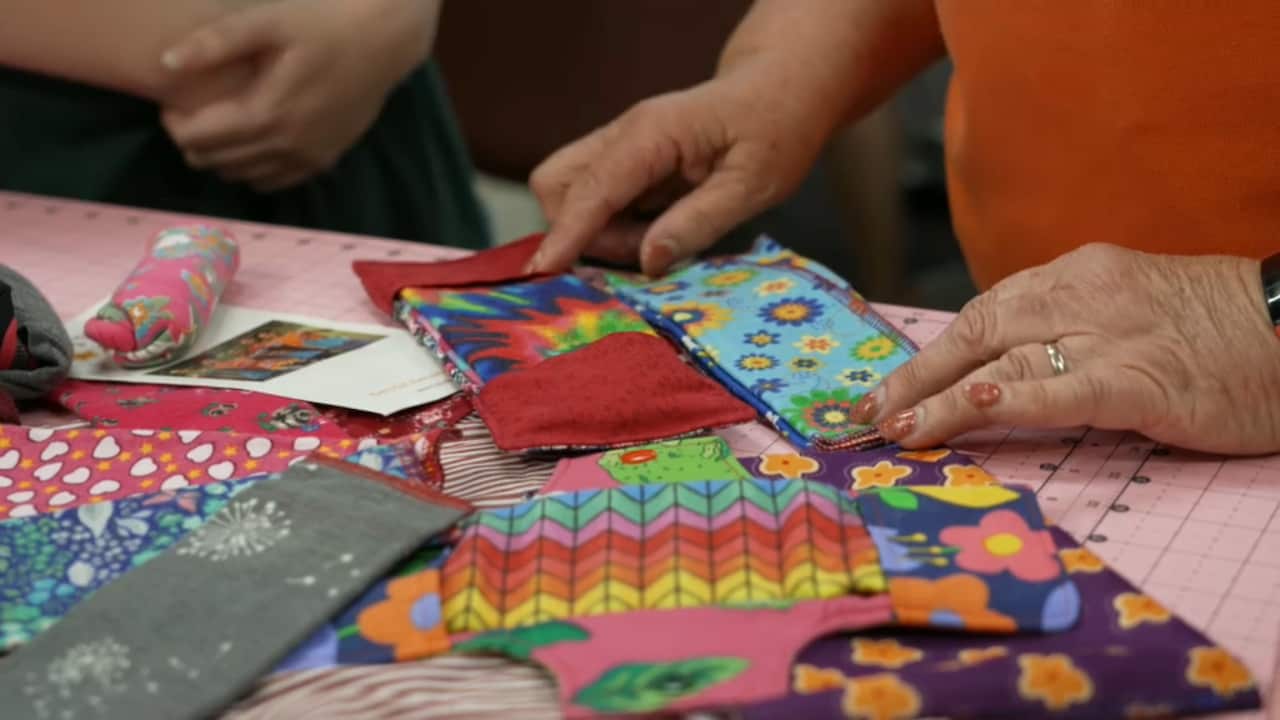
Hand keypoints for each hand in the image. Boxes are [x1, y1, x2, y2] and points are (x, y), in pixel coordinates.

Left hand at [158, 0, 439, 191]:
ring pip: (243, 176)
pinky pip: (275, 182)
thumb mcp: (266, 21)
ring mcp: (307, 158)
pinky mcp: (324, 161)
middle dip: (193, 141)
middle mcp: (285, 146)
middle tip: (192, 113)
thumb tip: (166, 63)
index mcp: (265, 113)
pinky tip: (252, 145)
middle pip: (216, 162)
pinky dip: (253, 170)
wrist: (383, 40)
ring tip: (220, 126)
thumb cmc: (322, 24)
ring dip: (222, 157)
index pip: (198, 138)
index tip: (172, 103)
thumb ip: (214, 43)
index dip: (174, 124)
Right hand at [527, 60, 837, 275]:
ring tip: (662, 240)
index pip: (592, 188)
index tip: (542, 272)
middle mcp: (624, 136)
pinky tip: (659, 231)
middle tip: (640, 252)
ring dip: (601, 233)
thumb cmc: (775, 130)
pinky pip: (595, 201)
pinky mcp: (626, 164)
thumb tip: (648, 260)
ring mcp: (621, 148)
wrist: (780, 90)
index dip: (567, 234)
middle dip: (579, 231)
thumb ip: (700, 222)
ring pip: (570, 195)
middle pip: (556, 184)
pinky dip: (614, 227)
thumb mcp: (753, 183)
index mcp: (652, 134)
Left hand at [852, 244, 1279, 454]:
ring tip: (896, 428)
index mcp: (1073, 275)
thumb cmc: (1214, 327)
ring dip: (939, 398)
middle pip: (975, 333)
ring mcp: (1109, 334)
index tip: (889, 390)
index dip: (930, 355)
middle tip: (867, 414)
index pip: (983, 314)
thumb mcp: (1126, 306)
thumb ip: (1066, 326)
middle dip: (915, 377)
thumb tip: (1000, 367)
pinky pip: (1065, 388)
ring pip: (1003, 362)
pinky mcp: (1142, 379)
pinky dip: (1014, 398)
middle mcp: (1079, 295)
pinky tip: (971, 407)